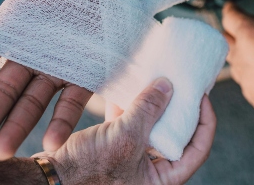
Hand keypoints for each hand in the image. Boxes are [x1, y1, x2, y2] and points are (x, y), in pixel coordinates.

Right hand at [0, 0, 96, 159]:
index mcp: (16, 25)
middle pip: (2, 90)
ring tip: (2, 153)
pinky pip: (73, 101)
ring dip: (18, 127)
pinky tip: (54, 144)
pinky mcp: (88, 71)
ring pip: (33, 102)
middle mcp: (33, 50)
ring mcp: (60, 64)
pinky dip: (63, 122)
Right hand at [36, 78, 215, 184]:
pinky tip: (129, 86)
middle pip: (176, 136)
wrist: (49, 178)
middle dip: (178, 108)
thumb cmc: (87, 170)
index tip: (201, 96)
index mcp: (162, 180)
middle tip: (182, 83)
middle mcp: (150, 172)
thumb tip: (168, 86)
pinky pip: (129, 125)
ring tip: (158, 78)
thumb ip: (148, 110)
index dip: (204, 122)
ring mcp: (132, 160)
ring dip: (153, 104)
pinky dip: (130, 107)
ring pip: (152, 128)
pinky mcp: (113, 150)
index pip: (197, 150)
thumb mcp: (124, 137)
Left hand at [222, 0, 253, 150]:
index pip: (229, 17)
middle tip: (244, 28)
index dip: (231, 10)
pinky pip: (248, 82)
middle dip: (233, 33)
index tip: (233, 7)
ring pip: (235, 63)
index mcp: (250, 35)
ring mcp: (246, 81)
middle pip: (227, 41)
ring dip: (242, 55)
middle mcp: (242, 58)